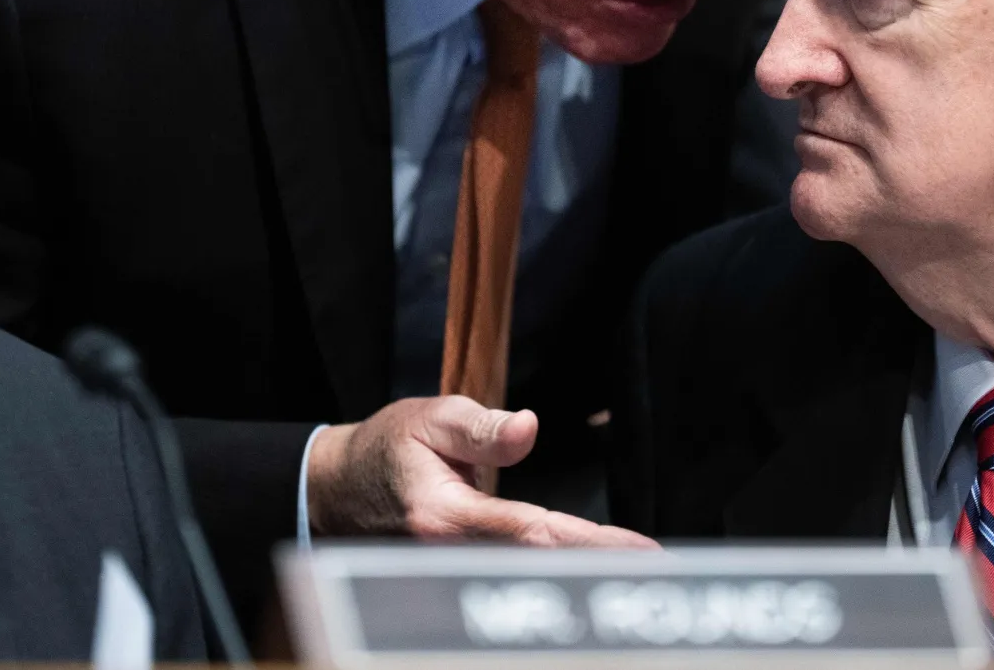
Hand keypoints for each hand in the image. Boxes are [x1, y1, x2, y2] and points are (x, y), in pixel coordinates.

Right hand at [306, 395, 657, 547]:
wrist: (337, 489)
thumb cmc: (386, 449)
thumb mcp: (429, 418)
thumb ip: (480, 427)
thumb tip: (528, 427)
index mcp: (446, 516)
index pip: (533, 532)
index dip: (589, 543)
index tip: (640, 551)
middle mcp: (450, 556)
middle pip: (538, 566)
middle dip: (597, 569)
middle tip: (656, 570)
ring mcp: (451, 573)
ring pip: (526, 576)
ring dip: (580, 576)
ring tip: (637, 571)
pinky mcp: (456, 575)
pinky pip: (512, 574)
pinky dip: (553, 573)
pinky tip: (590, 572)